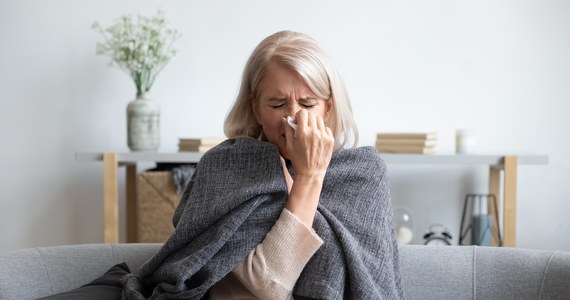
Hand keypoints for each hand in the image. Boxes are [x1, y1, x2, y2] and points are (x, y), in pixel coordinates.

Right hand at [282, 109, 333, 227]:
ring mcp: (324, 136)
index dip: (298, 115)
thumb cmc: (298, 160)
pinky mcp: (330, 140)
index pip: (303, 113)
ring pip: (319, 120)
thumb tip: (287, 118)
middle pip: (311, 114)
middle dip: (306, 118)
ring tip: (310, 132)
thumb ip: (288, 130)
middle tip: (303, 126)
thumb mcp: (289, 145)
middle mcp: (314, 133)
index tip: (297, 121)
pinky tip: (317, 138)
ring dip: (314, 123)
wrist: (311, 173)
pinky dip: (321, 130)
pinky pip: (326, 128)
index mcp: (302, 133)